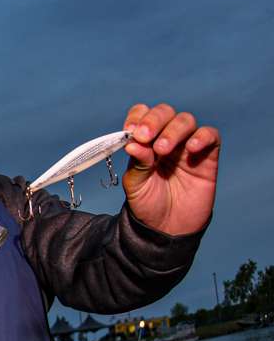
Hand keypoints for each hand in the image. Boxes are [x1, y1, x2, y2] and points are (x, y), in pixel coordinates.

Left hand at [122, 103, 219, 235]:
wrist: (167, 227)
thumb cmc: (148, 203)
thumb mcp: (135, 185)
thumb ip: (137, 163)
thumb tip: (132, 143)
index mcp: (145, 141)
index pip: (142, 115)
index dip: (137, 117)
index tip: (129, 130)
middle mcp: (166, 138)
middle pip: (164, 113)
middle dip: (154, 120)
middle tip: (144, 136)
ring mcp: (187, 146)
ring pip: (186, 120)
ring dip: (173, 130)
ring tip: (163, 150)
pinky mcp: (207, 156)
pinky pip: (210, 135)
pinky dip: (202, 136)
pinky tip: (191, 149)